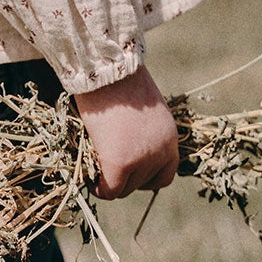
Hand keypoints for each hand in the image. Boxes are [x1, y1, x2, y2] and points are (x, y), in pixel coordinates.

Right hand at [73, 64, 178, 199]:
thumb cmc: (120, 82)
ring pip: (125, 189)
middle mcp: (162, 151)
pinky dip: (99, 188)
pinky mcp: (121, 163)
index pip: (165, 176)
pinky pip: (110, 190)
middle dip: (125, 179)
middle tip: (106, 166)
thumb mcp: (144, 111)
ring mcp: (143, 159)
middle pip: (143, 184)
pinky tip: (90, 180)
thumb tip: (130, 149)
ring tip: (95, 167)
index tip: (128, 171)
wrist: (107, 71)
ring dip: (111, 182)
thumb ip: (145, 134)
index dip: (144, 177)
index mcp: (170, 138)